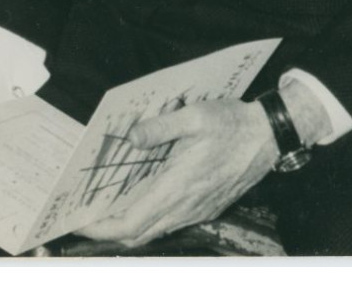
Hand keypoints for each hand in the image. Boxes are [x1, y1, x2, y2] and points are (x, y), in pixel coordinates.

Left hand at [75, 98, 277, 247]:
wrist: (269, 137)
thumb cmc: (232, 125)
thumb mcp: (194, 116)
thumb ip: (160, 128)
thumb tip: (132, 137)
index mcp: (178, 187)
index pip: (132, 223)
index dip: (103, 228)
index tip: (81, 223)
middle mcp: (186, 206)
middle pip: (139, 235)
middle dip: (109, 232)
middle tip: (85, 219)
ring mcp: (198, 211)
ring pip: (155, 232)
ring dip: (129, 227)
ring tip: (107, 211)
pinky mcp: (207, 208)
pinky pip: (171, 224)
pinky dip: (150, 221)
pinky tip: (142, 203)